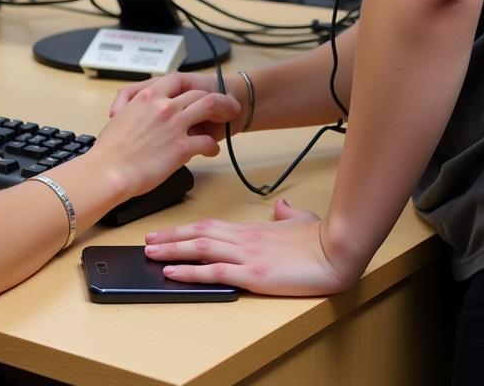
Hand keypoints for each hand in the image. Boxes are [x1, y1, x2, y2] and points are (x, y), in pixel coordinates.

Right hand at [89, 77, 241, 197]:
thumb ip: (134, 110)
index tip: (197, 93)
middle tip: (224, 105)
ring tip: (229, 119)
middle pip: (198, 94)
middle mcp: (164, 106)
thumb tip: (142, 115)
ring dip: (223, 112)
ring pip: (209, 107)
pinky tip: (211, 150)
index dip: (189, 86)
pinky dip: (212, 146)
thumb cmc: (110, 151)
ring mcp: (175, 125)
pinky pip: (207, 142)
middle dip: (215, 99)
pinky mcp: (182, 147)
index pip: (175, 81)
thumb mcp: (120, 118)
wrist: (109, 171)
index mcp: (147, 97)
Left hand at [142, 199, 357, 295]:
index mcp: (251, 230)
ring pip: (199, 249)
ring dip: (171, 250)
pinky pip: (214, 272)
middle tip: (146, 241)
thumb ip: (287, 214)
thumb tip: (283, 208)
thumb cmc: (321, 238)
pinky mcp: (253, 274)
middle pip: (198, 234)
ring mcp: (246, 256)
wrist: (336, 250)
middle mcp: (242, 240)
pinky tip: (172, 272)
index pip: (210, 226)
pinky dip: (189, 271)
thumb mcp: (299, 221)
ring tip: (150, 254)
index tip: (166, 231)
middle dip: (170, 237)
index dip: (185, 229)